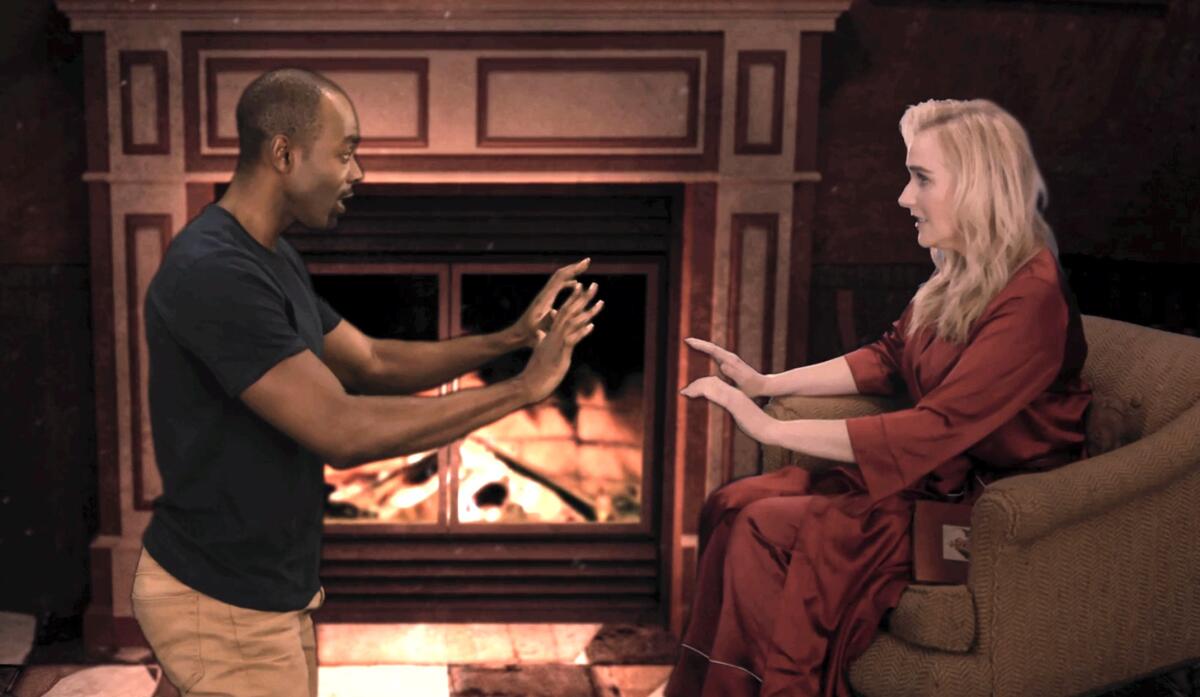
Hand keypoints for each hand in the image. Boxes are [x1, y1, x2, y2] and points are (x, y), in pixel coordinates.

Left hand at [510, 258, 591, 348]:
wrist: (518, 335)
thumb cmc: (529, 334)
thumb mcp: (538, 328)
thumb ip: (546, 320)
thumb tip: (555, 311)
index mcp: (545, 298)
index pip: (560, 277)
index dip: (573, 269)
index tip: (586, 264)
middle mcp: (545, 293)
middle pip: (560, 274)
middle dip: (573, 267)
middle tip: (587, 261)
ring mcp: (544, 296)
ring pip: (559, 279)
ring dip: (571, 273)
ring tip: (583, 269)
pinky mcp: (544, 300)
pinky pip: (558, 287)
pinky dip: (567, 282)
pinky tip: (575, 285)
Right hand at [518, 280, 602, 403]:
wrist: (528, 384)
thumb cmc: (537, 373)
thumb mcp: (543, 355)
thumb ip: (544, 344)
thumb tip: (543, 339)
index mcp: (552, 335)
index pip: (563, 314)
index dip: (573, 300)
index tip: (582, 289)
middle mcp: (554, 335)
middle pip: (569, 312)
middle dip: (582, 298)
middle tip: (594, 285)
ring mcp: (556, 343)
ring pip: (572, 323)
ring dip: (587, 312)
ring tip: (600, 301)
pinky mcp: (559, 354)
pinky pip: (571, 340)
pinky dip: (581, 332)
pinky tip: (592, 325)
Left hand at [680, 375, 771, 442]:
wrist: (769, 429)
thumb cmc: (756, 427)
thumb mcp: (740, 418)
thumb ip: (731, 414)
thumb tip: (721, 420)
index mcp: (735, 395)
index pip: (715, 384)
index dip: (702, 385)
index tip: (690, 392)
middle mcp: (734, 392)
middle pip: (711, 381)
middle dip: (696, 384)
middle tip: (684, 391)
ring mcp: (733, 396)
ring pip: (710, 384)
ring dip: (695, 387)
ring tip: (685, 392)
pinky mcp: (733, 402)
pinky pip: (713, 392)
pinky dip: (699, 390)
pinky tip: (690, 394)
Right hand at [684, 337, 768, 397]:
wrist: (763, 385)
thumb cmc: (753, 387)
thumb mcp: (744, 382)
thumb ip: (734, 373)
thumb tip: (723, 364)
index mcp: (731, 361)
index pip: (712, 350)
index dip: (700, 345)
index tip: (689, 341)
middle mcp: (730, 357)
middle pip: (711, 347)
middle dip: (699, 343)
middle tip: (685, 339)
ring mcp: (730, 359)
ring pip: (713, 349)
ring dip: (702, 345)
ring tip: (690, 343)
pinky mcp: (730, 362)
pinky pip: (716, 354)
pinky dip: (707, 351)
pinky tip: (701, 352)